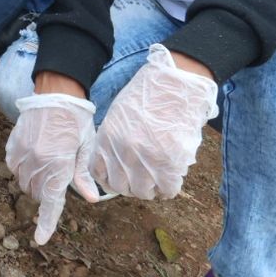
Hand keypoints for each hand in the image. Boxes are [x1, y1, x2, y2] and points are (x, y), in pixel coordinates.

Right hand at [6, 93, 100, 244]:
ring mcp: (22, 154)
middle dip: (46, 190)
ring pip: (24, 183)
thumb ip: (83, 175)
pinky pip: (14, 168)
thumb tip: (91, 199)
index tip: (40, 239)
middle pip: (37, 193)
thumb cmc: (76, 122)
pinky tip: (33, 155)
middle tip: (58, 172)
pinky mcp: (12, 146)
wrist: (55, 95)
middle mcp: (37, 163)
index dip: (46, 223)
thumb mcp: (85, 148)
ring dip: (34, 180)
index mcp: (58, 165)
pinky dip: (22, 168)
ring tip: (46, 160)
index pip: (51, 202)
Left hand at [90, 44, 217, 199]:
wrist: (176, 84)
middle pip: (122, 187)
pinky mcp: (170, 164)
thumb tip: (118, 164)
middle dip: (132, 186)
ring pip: (144, 192)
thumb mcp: (119, 115)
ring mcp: (146, 159)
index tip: (121, 179)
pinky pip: (167, 190)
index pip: (99, 174)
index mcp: (107, 138)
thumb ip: (114, 140)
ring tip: (159, 178)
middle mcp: (123, 152)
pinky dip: (169, 188)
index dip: (111, 180)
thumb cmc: (149, 95)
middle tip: (143, 180)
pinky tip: (172, 177)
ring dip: (151, 189)